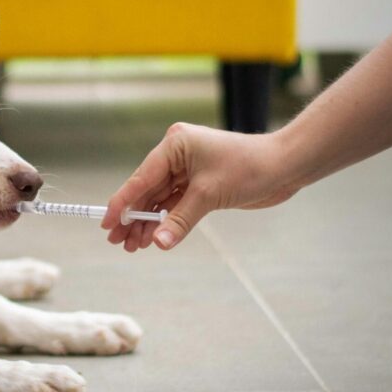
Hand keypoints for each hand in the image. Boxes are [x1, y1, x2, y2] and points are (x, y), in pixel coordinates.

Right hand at [101, 123, 299, 251]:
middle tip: (117, 242)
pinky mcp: (199, 184)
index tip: (107, 223)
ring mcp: (188, 169)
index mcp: (174, 145)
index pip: (141, 177)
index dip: (122, 203)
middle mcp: (177, 154)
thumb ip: (180, 220)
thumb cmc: (249, 168)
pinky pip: (175, 204)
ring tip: (133, 246)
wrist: (284, 167)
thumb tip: (159, 242)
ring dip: (148, 223)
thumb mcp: (209, 194)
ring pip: (159, 200)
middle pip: (147, 190)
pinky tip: (154, 237)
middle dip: (133, 218)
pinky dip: (165, 221)